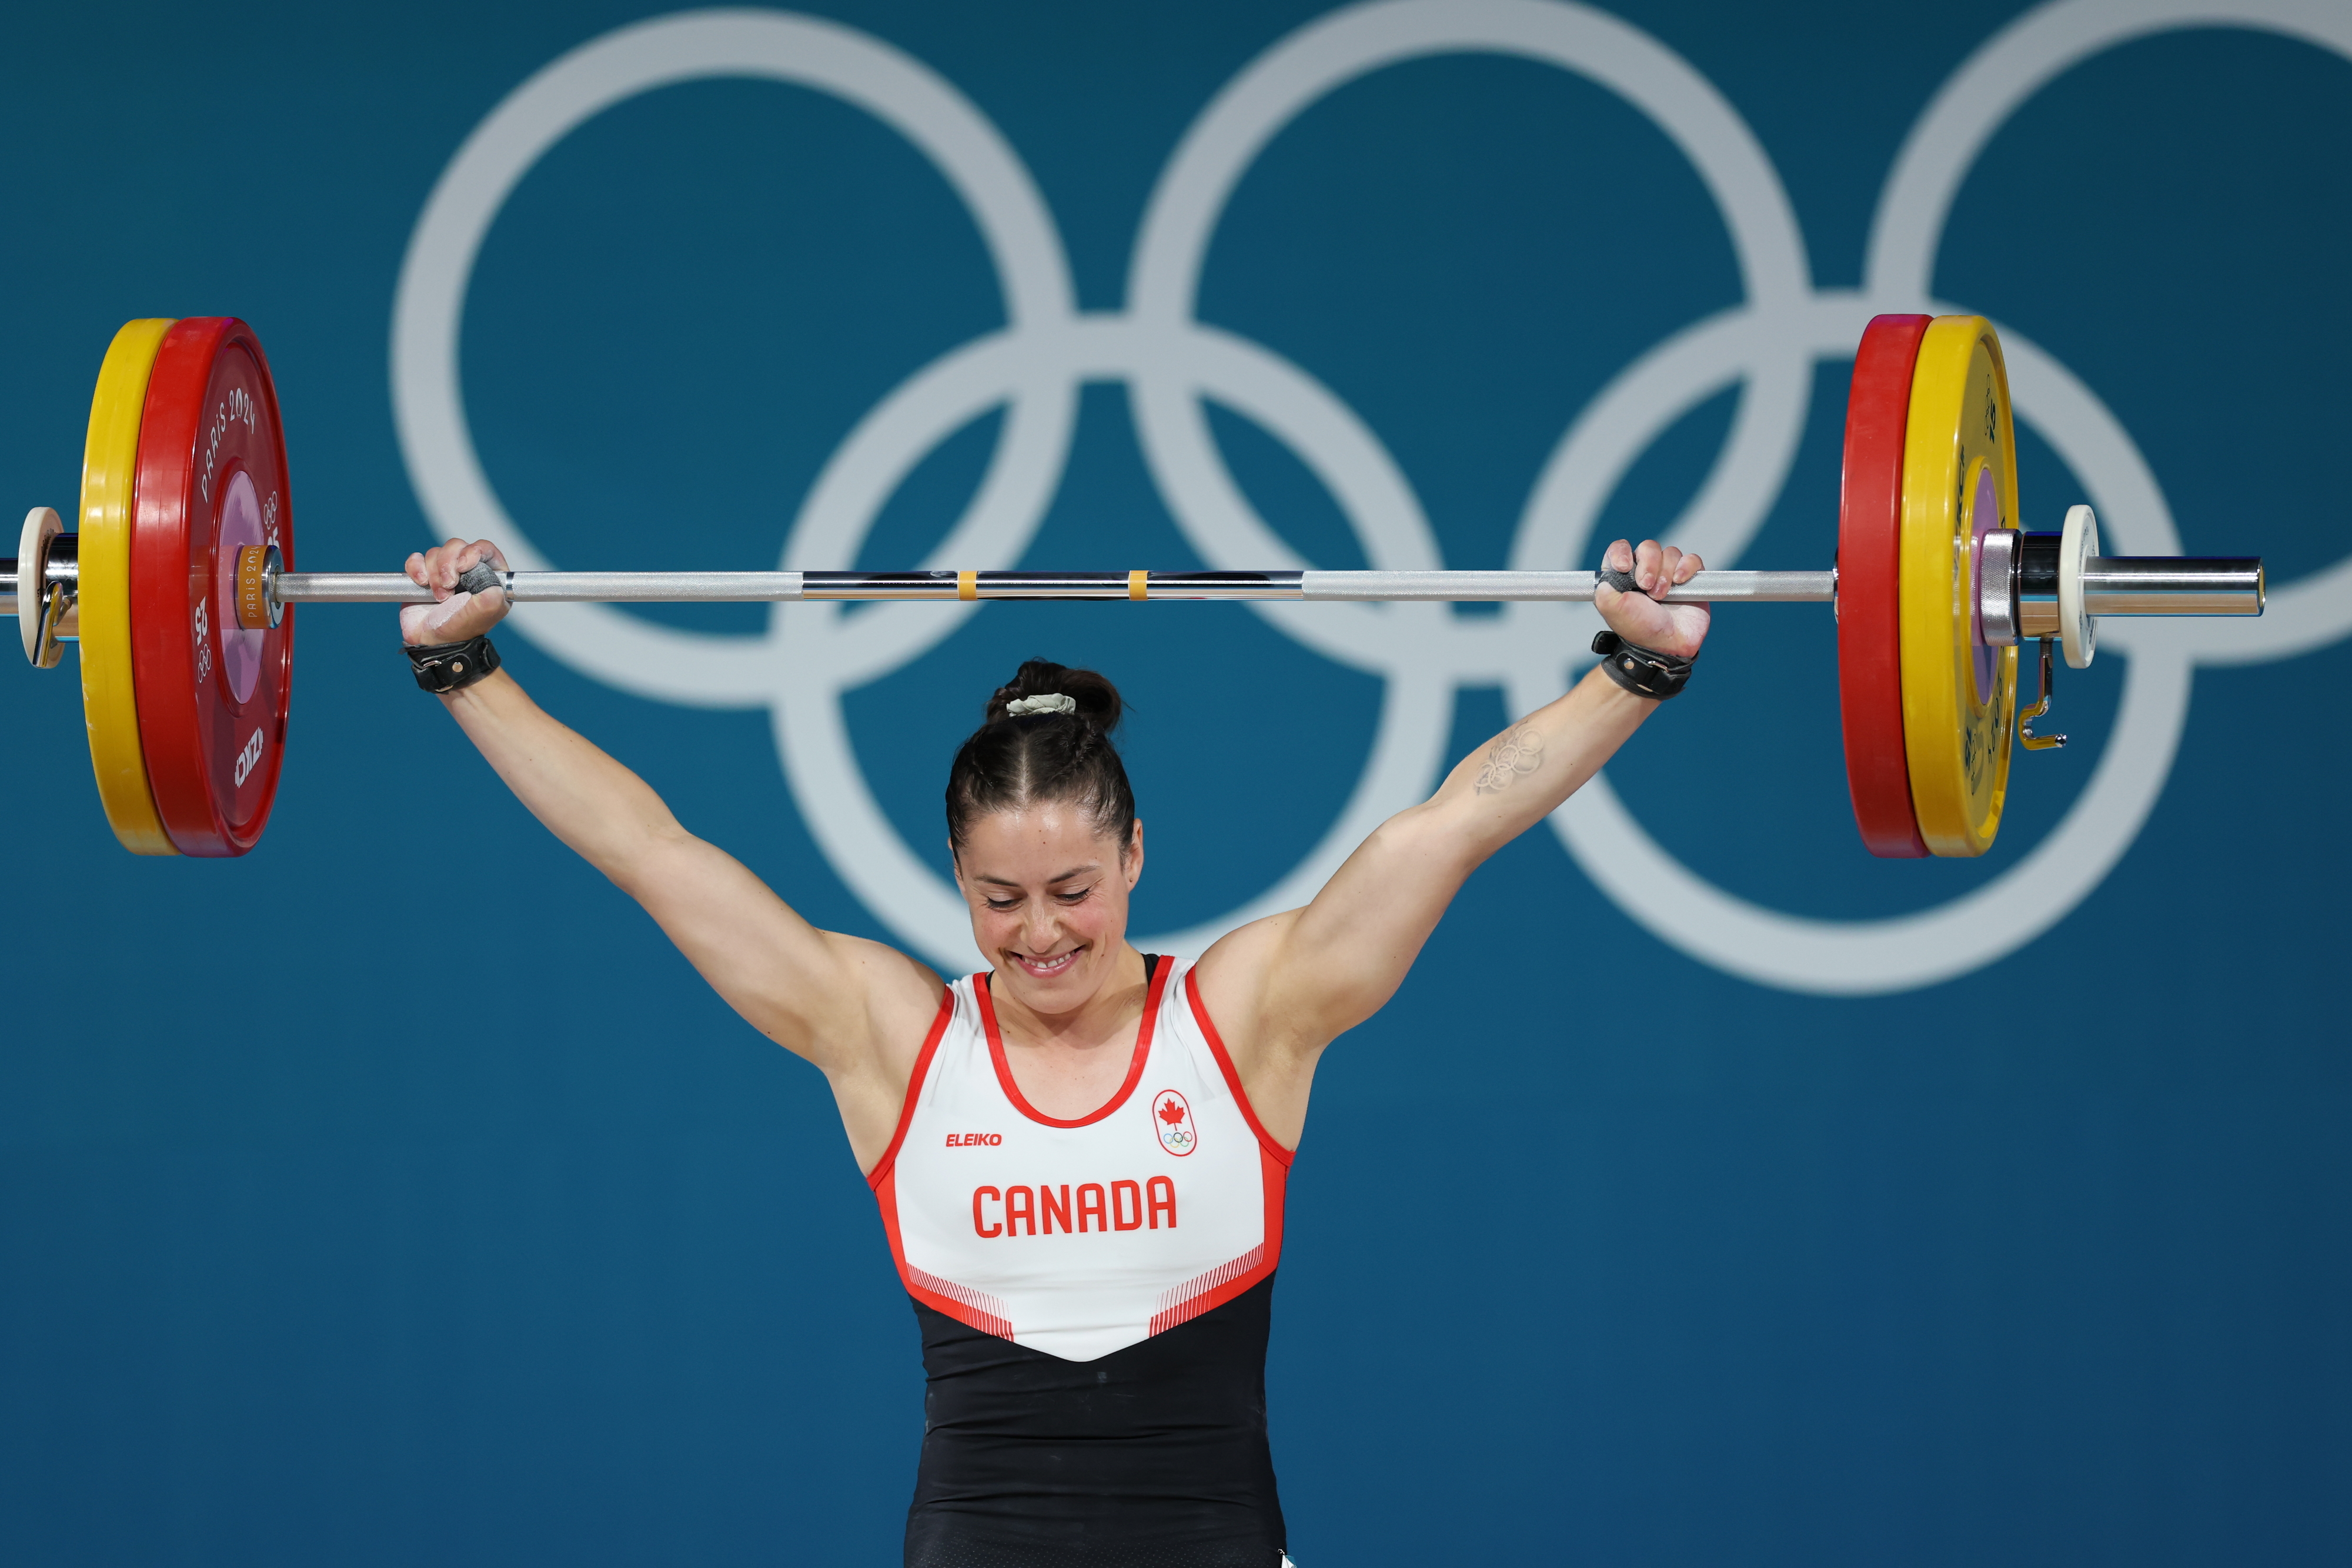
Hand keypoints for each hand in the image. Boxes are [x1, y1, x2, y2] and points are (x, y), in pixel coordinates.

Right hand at [401, 538, 510, 646]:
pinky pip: (416, 559)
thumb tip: (493, 581)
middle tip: (449, 586)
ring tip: (439, 596)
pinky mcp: (423, 576)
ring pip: (436, 553)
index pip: (485, 549)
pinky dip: (416, 567)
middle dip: (449, 564)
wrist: (433, 641)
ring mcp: (443, 572)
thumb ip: (493, 594)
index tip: (465, 565)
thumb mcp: (485, 613)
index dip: (474, 551)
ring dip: (435, 574)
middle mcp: (467, 571)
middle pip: (457, 546)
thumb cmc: (461, 628)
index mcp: (488, 577)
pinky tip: (421, 583)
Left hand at [1593, 537, 1707, 659]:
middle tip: (1646, 586)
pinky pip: (1692, 560)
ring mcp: (1669, 574)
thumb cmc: (1639, 629)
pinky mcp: (1690, 579)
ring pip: (1670, 553)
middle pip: (1648, 548)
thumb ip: (1604, 588)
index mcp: (1624, 576)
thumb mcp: (1612, 609)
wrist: (1666, 645)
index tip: (1624, 567)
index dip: (1622, 553)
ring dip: (1665, 574)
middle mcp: (1646, 571)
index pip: (1620, 549)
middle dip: (1648, 564)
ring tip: (1661, 596)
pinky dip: (1686, 567)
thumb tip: (1606, 575)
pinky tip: (1680, 582)